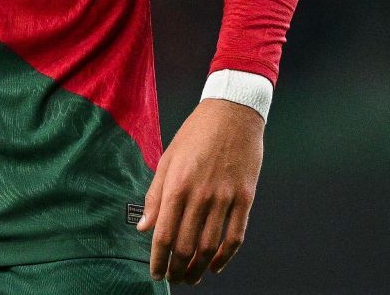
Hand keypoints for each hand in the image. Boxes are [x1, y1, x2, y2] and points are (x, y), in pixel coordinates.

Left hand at [136, 97, 263, 283]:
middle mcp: (200, 195)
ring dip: (198, 268)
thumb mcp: (168, 158)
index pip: (164, 234)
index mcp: (177, 185)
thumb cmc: (196, 133)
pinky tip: (215, 265)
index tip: (156, 273)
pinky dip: (225, 256)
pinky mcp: (245, 198)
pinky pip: (235, 236)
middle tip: (174, 278)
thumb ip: (155, 195)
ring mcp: (225, 198)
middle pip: (186, 245)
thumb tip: (144, 228)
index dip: (158, 260)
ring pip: (210, 246)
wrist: (232, 112)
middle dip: (178, 269)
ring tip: (192, 278)